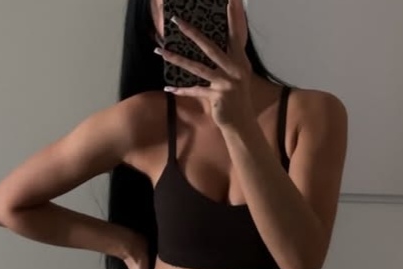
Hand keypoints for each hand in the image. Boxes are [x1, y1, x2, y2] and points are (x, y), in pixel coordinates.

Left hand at [155, 0, 253, 129]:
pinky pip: (195, 91)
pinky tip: (168, 89)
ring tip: (161, 51)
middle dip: (193, 33)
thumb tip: (211, 44)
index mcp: (240, 61)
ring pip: (197, 68)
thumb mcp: (237, 75)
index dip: (234, 17)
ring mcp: (225, 84)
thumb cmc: (236, 97)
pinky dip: (181, 91)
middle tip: (178, 20)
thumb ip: (228, 59)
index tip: (231, 0)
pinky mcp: (217, 97)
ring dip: (177, 59)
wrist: (241, 123)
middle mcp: (235, 69)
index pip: (236, 34)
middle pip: (210, 47)